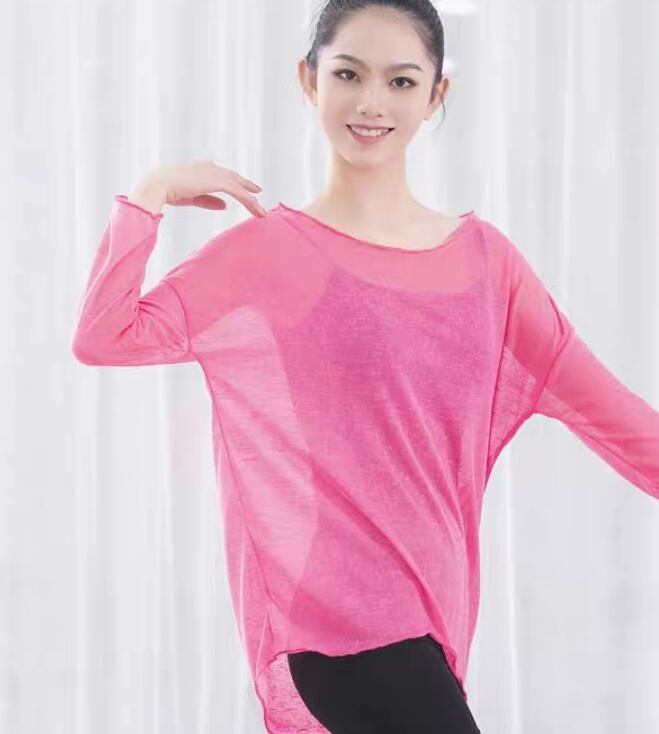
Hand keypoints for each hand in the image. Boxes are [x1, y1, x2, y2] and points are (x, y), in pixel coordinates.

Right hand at [145, 159, 265, 216]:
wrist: (159, 185)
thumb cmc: (170, 191)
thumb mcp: (194, 197)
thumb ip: (211, 201)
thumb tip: (225, 206)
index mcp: (203, 169)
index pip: (225, 175)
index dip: (237, 182)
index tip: (247, 188)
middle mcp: (211, 168)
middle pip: (234, 179)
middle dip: (247, 187)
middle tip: (259, 192)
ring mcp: (215, 173)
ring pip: (238, 187)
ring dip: (251, 200)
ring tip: (261, 211)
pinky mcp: (217, 182)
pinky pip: (237, 192)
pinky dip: (248, 200)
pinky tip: (255, 208)